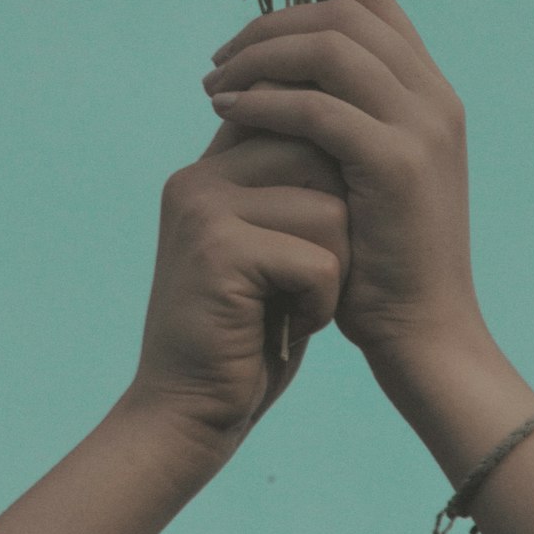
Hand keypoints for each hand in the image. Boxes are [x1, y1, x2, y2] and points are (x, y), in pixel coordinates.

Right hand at [128, 123, 349, 457]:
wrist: (186, 414)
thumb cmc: (247, 334)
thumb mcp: (269, 247)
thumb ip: (288, 190)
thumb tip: (348, 133)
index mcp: (209, 170)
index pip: (291, 119)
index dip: (330, 160)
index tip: (335, 222)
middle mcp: (199, 177)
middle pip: (321, 157)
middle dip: (340, 223)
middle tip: (309, 277)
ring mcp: (203, 209)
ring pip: (330, 208)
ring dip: (334, 269)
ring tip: (293, 302)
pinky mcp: (218, 250)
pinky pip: (320, 261)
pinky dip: (321, 305)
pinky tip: (285, 326)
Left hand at [200, 0, 491, 373]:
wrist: (427, 334)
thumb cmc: (382, 259)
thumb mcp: (366, 172)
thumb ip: (342, 116)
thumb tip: (277, 74)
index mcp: (429, 89)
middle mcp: (434, 94)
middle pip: (344, 12)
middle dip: (272, 18)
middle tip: (220, 52)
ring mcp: (422, 126)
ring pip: (331, 48)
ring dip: (261, 54)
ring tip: (213, 83)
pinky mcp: (398, 164)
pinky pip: (319, 107)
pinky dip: (267, 100)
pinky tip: (228, 111)